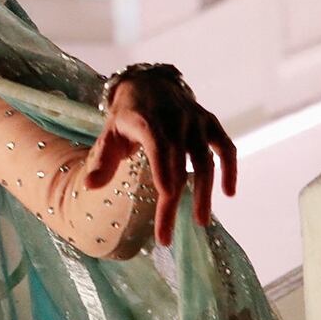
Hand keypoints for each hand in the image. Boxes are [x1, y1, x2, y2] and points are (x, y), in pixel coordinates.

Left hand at [84, 70, 236, 246]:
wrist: (151, 83)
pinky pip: (225, 147)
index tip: (165, 194)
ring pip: (204, 159)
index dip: (162, 167)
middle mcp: (174, 118)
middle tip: (165, 236)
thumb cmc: (128, 116)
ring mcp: (195, 120)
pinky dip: (230, 168)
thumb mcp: (110, 133)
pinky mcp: (210, 123)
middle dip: (172, 201)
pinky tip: (229, 193)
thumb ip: (103, 160)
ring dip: (204, 192)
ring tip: (199, 221)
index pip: (156, 143)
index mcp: (146, 119)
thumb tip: (89, 187)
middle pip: (178, 163)